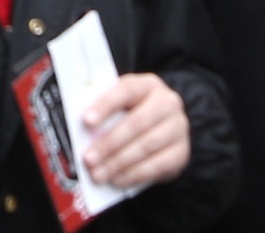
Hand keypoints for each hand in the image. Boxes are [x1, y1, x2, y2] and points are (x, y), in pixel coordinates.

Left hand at [78, 71, 191, 191]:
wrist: (164, 130)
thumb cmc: (133, 114)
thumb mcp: (121, 106)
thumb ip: (106, 113)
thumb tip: (83, 131)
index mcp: (148, 84)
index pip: (126, 90)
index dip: (105, 105)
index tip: (86, 121)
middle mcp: (168, 103)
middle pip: (137, 122)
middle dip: (109, 143)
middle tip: (89, 159)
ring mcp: (178, 128)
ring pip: (146, 146)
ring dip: (118, 163)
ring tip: (98, 173)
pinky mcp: (181, 152)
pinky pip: (157, 166)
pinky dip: (133, 174)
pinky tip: (116, 179)